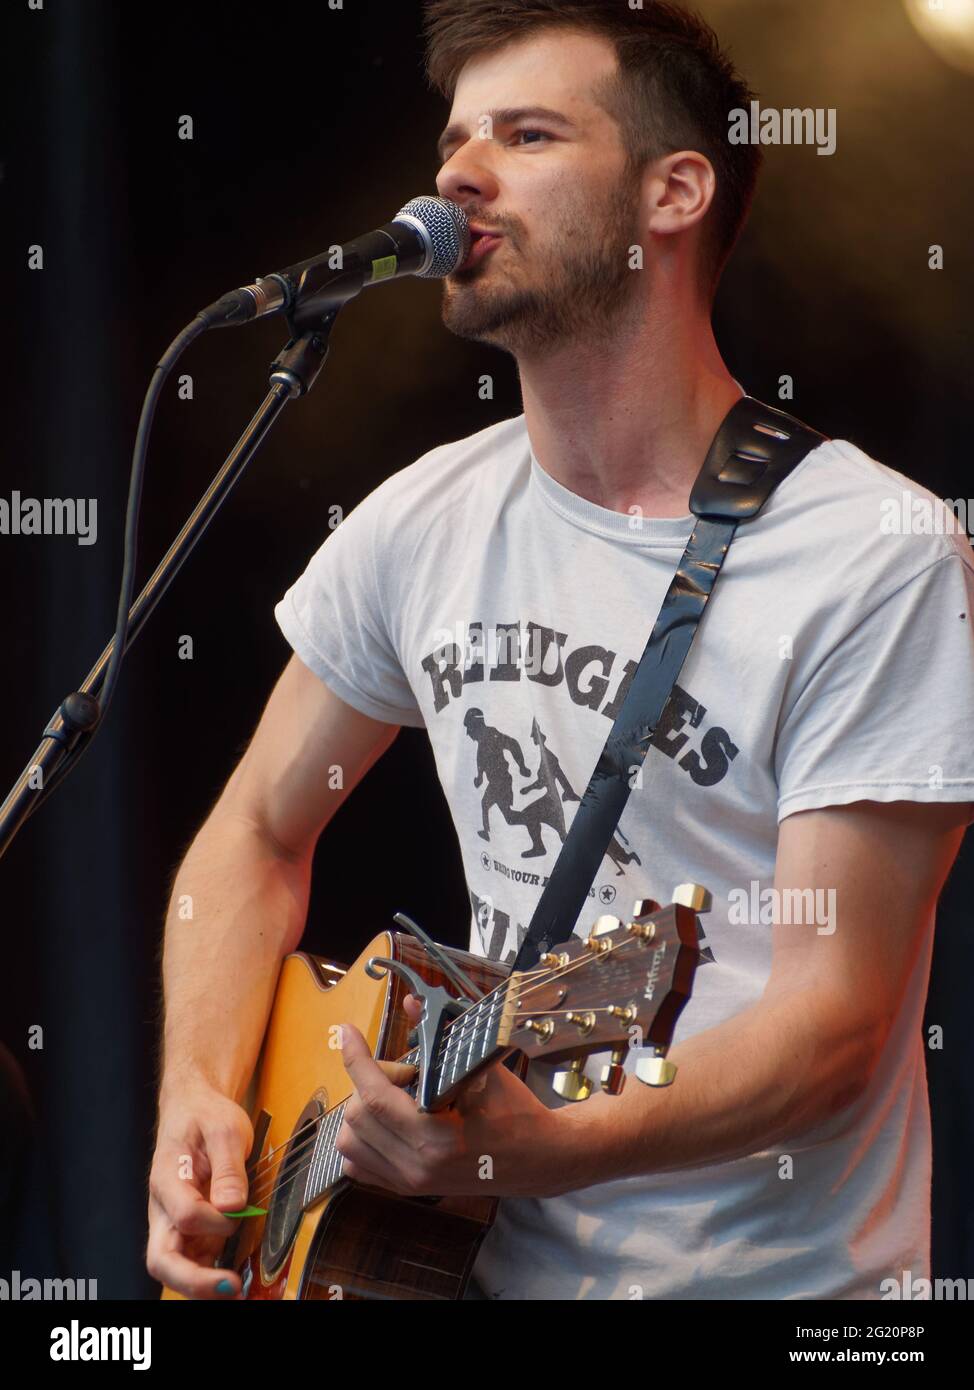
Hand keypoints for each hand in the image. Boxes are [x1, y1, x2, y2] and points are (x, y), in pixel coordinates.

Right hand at [146, 1080, 252, 1298]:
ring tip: (237, 1289)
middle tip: (231, 1287)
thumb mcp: (225, 1129)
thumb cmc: (206, 1117)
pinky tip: (234, 1277)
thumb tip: (232, 1206)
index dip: (216, 1221)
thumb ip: (229, 1167)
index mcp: (167, 1178)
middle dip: (194, 1281)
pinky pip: (194, 1261)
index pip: (185, 1215)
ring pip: (175, 1268)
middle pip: (162, 1260)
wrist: (194, 1110)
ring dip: (202, 1284)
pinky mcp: (189, 1230)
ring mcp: (173, 1223)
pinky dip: (211, 1275)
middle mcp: (163, 1208)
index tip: (240, 1209)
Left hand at [335, 995, 577, 1198]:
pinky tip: (386, 1120)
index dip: (356, 1058)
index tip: (347, 1032)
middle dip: (371, 1082)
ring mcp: (409, 1182)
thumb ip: (440, 1037)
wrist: (537, 1159)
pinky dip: (362, 1137)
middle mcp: (415, 1166)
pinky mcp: (407, 1189)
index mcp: (435, 1137)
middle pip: (359, 1115)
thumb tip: (411, 1002)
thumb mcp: (481, 1070)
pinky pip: (358, 1164)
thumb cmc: (515, 1111)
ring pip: (350, 1141)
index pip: (376, 1095)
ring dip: (363, 1109)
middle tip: (406, 1072)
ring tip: (396, 1096)